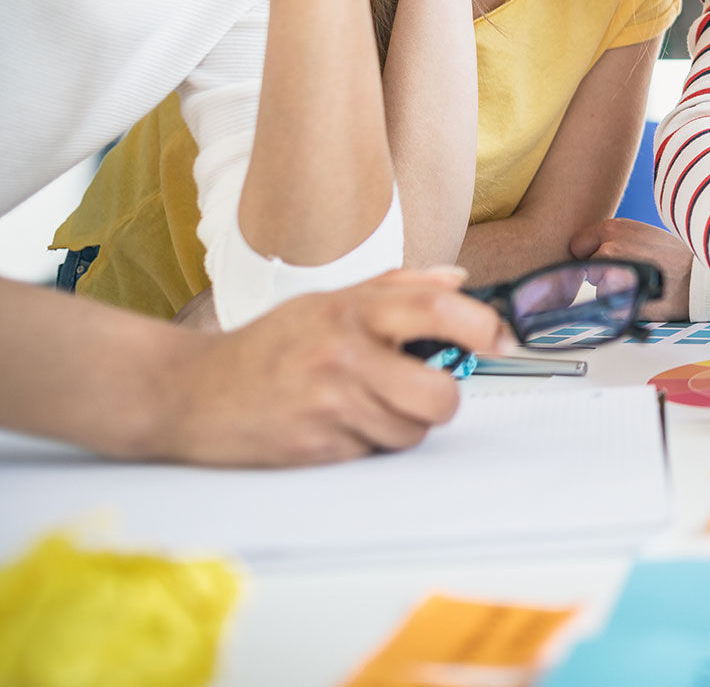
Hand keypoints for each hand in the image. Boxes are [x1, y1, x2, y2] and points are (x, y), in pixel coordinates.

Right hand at [147, 268, 509, 466]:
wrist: (188, 393)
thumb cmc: (267, 347)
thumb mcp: (325, 302)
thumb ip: (396, 288)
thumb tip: (458, 279)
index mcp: (350, 312)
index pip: (437, 309)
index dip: (481, 326)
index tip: (496, 340)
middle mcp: (343, 355)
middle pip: (440, 395)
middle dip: (440, 398)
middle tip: (420, 388)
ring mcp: (330, 405)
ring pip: (412, 431)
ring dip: (400, 425)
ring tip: (363, 404)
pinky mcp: (318, 448)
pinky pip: (375, 454)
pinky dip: (367, 444)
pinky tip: (335, 424)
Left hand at [569, 218, 692, 320]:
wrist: (702, 281)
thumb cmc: (680, 260)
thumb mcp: (646, 235)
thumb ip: (619, 239)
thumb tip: (597, 251)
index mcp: (615, 227)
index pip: (579, 244)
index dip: (592, 255)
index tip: (609, 263)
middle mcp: (609, 246)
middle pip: (587, 267)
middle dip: (600, 274)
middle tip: (630, 276)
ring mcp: (612, 272)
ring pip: (597, 288)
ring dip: (612, 292)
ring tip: (641, 287)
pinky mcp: (617, 297)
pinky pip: (609, 307)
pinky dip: (622, 308)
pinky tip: (643, 300)